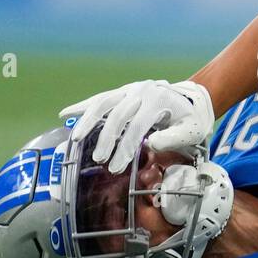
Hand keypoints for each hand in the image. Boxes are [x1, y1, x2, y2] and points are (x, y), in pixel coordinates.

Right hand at [59, 79, 214, 173]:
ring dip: (88, 121)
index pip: (137, 125)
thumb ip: (172, 137)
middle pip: (118, 115)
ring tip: (75, 140)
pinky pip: (100, 98)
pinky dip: (82, 106)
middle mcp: (141, 91)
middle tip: (99, 160)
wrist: (191, 100)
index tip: (116, 166)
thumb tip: (150, 144)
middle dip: (106, 138)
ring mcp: (130, 90)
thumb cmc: (190, 120)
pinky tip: (65, 114)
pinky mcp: (122, 93)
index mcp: (159, 100)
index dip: (125, 147)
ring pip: (103, 103)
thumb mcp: (190, 131)